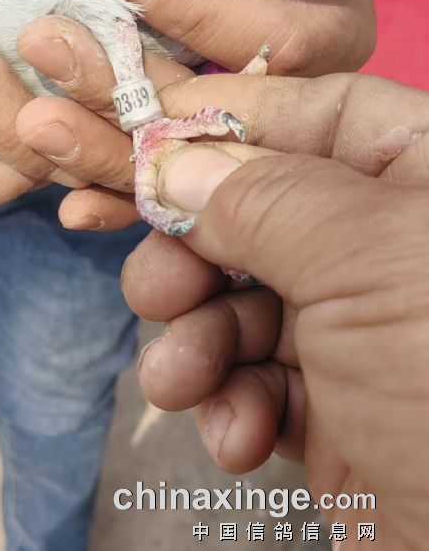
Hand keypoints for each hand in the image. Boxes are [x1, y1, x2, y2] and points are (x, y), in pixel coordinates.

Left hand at [14, 0, 375, 226]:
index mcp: (327, 23)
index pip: (286, 40)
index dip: (205, 9)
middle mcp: (297, 93)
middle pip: (224, 116)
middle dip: (132, 88)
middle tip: (48, 47)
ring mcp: (241, 132)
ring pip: (183, 160)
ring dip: (110, 148)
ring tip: (39, 123)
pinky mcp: (194, 159)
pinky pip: (161, 191)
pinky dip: (117, 197)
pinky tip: (71, 206)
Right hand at [121, 73, 428, 550]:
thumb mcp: (364, 260)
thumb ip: (261, 194)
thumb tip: (175, 160)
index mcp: (427, 181)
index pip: (322, 110)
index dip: (233, 120)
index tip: (149, 142)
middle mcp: (394, 250)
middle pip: (261, 211)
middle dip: (193, 253)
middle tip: (155, 290)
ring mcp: (364, 334)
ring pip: (243, 301)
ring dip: (199, 341)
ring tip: (184, 381)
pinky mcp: (337, 411)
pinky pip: (257, 381)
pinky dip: (233, 406)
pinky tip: (243, 440)